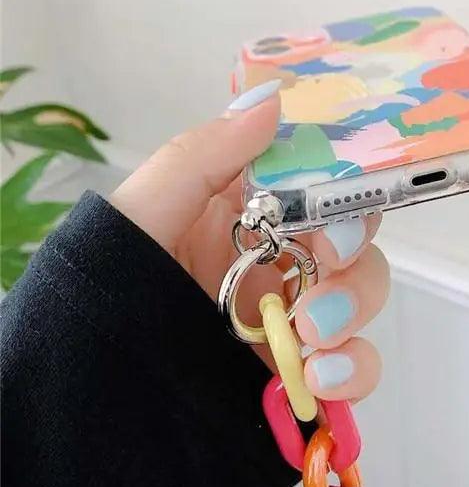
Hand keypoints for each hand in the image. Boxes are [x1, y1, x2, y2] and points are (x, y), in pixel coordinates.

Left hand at [109, 83, 388, 401]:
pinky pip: (354, 366)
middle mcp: (276, 258)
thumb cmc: (111, 283)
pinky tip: (323, 377)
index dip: (341, 188)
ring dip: (355, 308)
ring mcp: (290, 317)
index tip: (336, 203)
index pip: (320, 185)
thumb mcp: (145, 211)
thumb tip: (272, 101)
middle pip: (352, 239)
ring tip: (312, 334)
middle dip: (352, 251)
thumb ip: (206, 155)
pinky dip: (356, 369)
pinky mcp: (298, 371)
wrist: (89, 385)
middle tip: (330, 264)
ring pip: (361, 297)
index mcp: (249, 212)